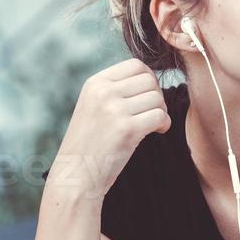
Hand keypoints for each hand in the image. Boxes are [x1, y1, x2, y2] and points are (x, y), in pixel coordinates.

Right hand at [46, 58, 170, 199]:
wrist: (76, 175)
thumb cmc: (89, 144)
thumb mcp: (93, 106)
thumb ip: (115, 90)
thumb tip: (150, 78)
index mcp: (95, 83)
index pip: (135, 65)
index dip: (148, 80)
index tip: (145, 98)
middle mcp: (104, 92)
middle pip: (149, 80)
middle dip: (157, 96)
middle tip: (151, 114)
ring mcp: (115, 109)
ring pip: (157, 98)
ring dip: (161, 112)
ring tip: (151, 125)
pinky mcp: (127, 129)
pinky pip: (160, 116)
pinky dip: (164, 125)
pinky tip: (156, 132)